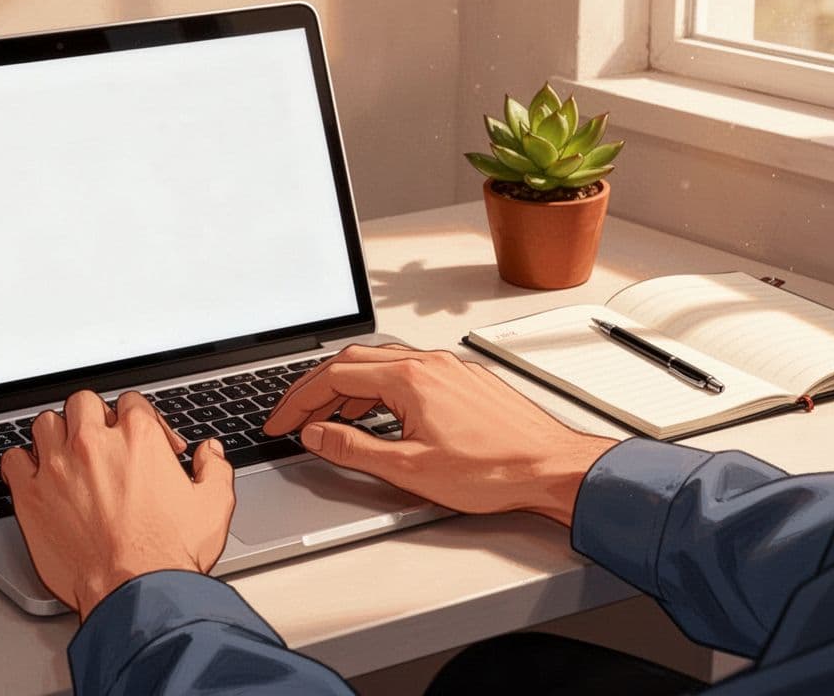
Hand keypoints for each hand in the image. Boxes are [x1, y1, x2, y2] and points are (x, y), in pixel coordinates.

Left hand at [1, 390, 234, 619]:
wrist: (134, 593)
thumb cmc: (168, 554)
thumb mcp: (212, 506)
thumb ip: (214, 470)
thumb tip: (209, 453)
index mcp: (138, 438)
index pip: (130, 402)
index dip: (139, 419)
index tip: (143, 442)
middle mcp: (94, 443)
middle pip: (84, 403)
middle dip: (95, 419)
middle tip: (103, 443)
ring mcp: (58, 467)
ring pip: (46, 423)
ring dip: (57, 434)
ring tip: (67, 454)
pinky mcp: (31, 495)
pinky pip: (13, 459)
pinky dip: (22, 463)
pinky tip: (35, 474)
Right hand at [264, 345, 615, 525]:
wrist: (553, 468)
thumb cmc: (495, 471)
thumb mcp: (409, 469)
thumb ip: (353, 448)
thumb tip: (316, 434)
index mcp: (410, 379)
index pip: (335, 376)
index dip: (298, 400)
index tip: (280, 421)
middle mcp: (428, 364)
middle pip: (354, 362)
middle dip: (317, 388)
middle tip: (295, 416)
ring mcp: (448, 369)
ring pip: (382, 365)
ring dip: (348, 388)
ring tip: (330, 420)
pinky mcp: (464, 381)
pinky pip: (408, 372)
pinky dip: (380, 389)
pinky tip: (381, 414)